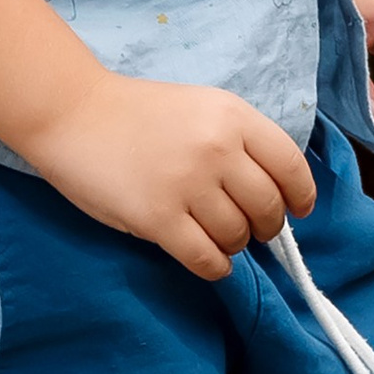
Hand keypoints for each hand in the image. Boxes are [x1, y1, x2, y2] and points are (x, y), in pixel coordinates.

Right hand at [24, 73, 315, 279]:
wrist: (72, 112)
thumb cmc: (137, 112)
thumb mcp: (200, 107)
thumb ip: (237, 140)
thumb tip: (274, 192)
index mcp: (232, 116)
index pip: (290, 165)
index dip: (301, 195)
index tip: (298, 209)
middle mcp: (216, 149)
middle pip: (267, 207)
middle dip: (265, 226)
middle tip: (249, 228)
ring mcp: (187, 184)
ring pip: (237, 237)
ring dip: (233, 245)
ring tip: (215, 236)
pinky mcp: (157, 218)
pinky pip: (206, 259)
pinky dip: (215, 266)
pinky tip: (206, 258)